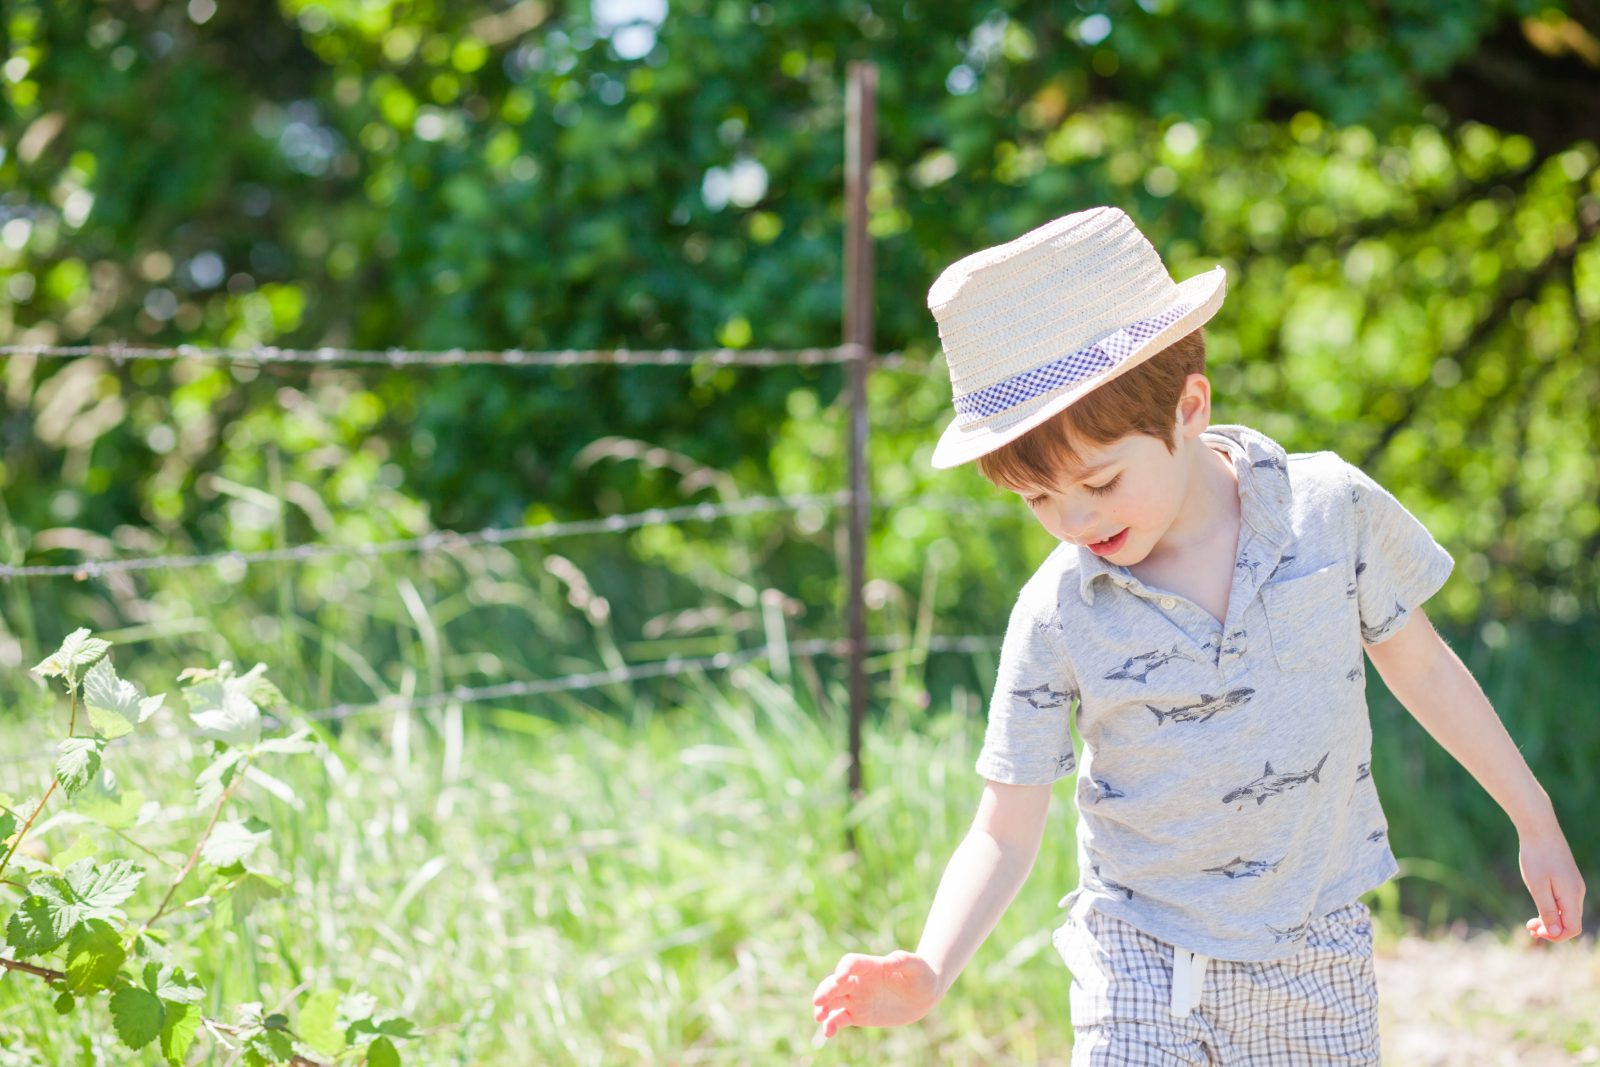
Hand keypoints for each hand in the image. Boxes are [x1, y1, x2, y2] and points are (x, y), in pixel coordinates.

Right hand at [810, 950, 940, 1037]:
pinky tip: (828, 1033)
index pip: (851, 963)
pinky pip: (840, 1019)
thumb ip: (903, 960)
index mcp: (870, 966)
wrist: (924, 994)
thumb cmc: (921, 974)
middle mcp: (859, 981)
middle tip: (818, 1001)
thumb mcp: (916, 965)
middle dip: (825, 990)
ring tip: (819, 1017)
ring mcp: (857, 998)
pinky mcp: (858, 1015)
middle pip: (835, 983)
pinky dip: (831, 1025)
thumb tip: (891, 960)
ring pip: (833, 1001)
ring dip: (823, 1007)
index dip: (843, 968)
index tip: (840, 977)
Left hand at [1519, 827, 1585, 942]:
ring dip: (1550, 920)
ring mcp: (1574, 885)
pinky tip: (1538, 906)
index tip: (1536, 932)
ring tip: (1531, 923)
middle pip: (1570, 922)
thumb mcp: (1538, 887)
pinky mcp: (1568, 879)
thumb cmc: (1536, 857)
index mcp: (1572, 896)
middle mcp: (1577, 893)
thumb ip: (1548, 911)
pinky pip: (1563, 901)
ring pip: (1566, 912)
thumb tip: (1557, 933)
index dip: (1556, 936)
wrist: (1539, 830)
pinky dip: (1552, 908)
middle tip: (1529, 928)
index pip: (1572, 928)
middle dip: (1551, 929)